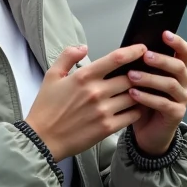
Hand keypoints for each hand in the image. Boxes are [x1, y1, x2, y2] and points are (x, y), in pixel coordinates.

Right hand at [25, 44, 147, 160]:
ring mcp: (103, 111)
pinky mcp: (107, 128)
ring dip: (140, 92)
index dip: (134, 51)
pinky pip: (132, 115)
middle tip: (144, 73)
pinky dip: (137, 110)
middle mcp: (96, 92)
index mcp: (84, 76)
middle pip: (130, 77)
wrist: (43, 138)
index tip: (142, 50)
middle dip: (139, 74)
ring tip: (142, 91)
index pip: (116, 58)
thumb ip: (67, 57)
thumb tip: (83, 48)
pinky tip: (135, 108)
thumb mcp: (51, 76)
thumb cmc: (46, 108)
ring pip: (134, 96)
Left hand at [125, 31, 186, 154]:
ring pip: (171, 84)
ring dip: (150, 78)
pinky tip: (133, 94)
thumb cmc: (144, 100)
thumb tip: (129, 47)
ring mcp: (183, 99)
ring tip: (131, 75)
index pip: (184, 51)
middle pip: (178, 66)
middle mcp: (185, 82)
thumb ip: (142, 65)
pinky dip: (147, 97)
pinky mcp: (177, 114)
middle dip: (161, 60)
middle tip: (144, 55)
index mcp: (179, 70)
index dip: (176, 41)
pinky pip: (163, 103)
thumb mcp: (143, 79)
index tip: (164, 33)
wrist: (148, 131)